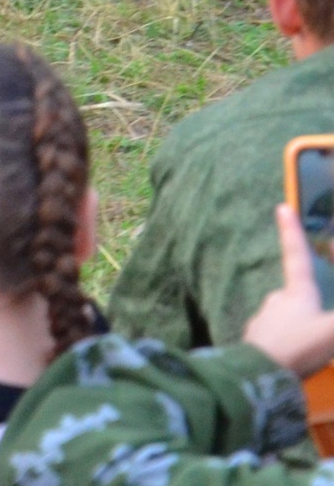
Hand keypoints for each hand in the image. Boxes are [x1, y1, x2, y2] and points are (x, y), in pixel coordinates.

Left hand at [243, 205, 333, 377]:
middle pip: (295, 296)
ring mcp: (264, 321)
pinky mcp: (256, 342)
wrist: (259, 375)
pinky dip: (289, 346)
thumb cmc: (298, 347)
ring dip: (299, 329)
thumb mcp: (332, 332)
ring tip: (311, 351)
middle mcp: (277, 301)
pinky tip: (296, 361)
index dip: (291, 232)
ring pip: (286, 319)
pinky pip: (278, 340)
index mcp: (297, 293)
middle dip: (307, 305)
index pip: (297, 256)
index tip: (281, 207)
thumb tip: (333, 319)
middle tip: (319, 328)